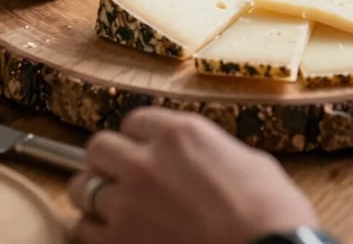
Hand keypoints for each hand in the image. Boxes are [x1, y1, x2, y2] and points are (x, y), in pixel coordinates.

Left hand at [68, 107, 317, 243]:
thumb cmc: (269, 210)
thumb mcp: (245, 160)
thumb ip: (209, 152)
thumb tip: (200, 160)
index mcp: (180, 133)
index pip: (135, 120)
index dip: (140, 135)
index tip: (144, 146)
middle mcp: (146, 162)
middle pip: (99, 146)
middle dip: (109, 158)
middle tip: (122, 171)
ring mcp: (128, 205)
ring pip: (83, 187)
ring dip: (97, 193)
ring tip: (113, 204)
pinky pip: (84, 230)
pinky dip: (95, 230)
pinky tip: (114, 233)